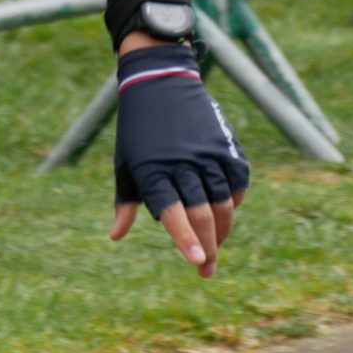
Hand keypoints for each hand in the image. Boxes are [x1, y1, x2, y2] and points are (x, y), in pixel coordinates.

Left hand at [108, 43, 250, 277]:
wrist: (160, 82)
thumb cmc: (138, 131)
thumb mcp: (125, 164)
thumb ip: (125, 202)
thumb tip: (116, 236)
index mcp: (152, 172)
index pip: (172, 213)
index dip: (186, 239)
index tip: (198, 261)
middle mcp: (182, 164)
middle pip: (201, 214)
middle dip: (207, 247)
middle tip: (207, 270)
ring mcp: (206, 154)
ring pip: (222, 202)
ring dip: (221, 230)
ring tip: (214, 247)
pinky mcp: (225, 145)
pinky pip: (236, 182)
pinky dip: (233, 201)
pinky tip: (225, 213)